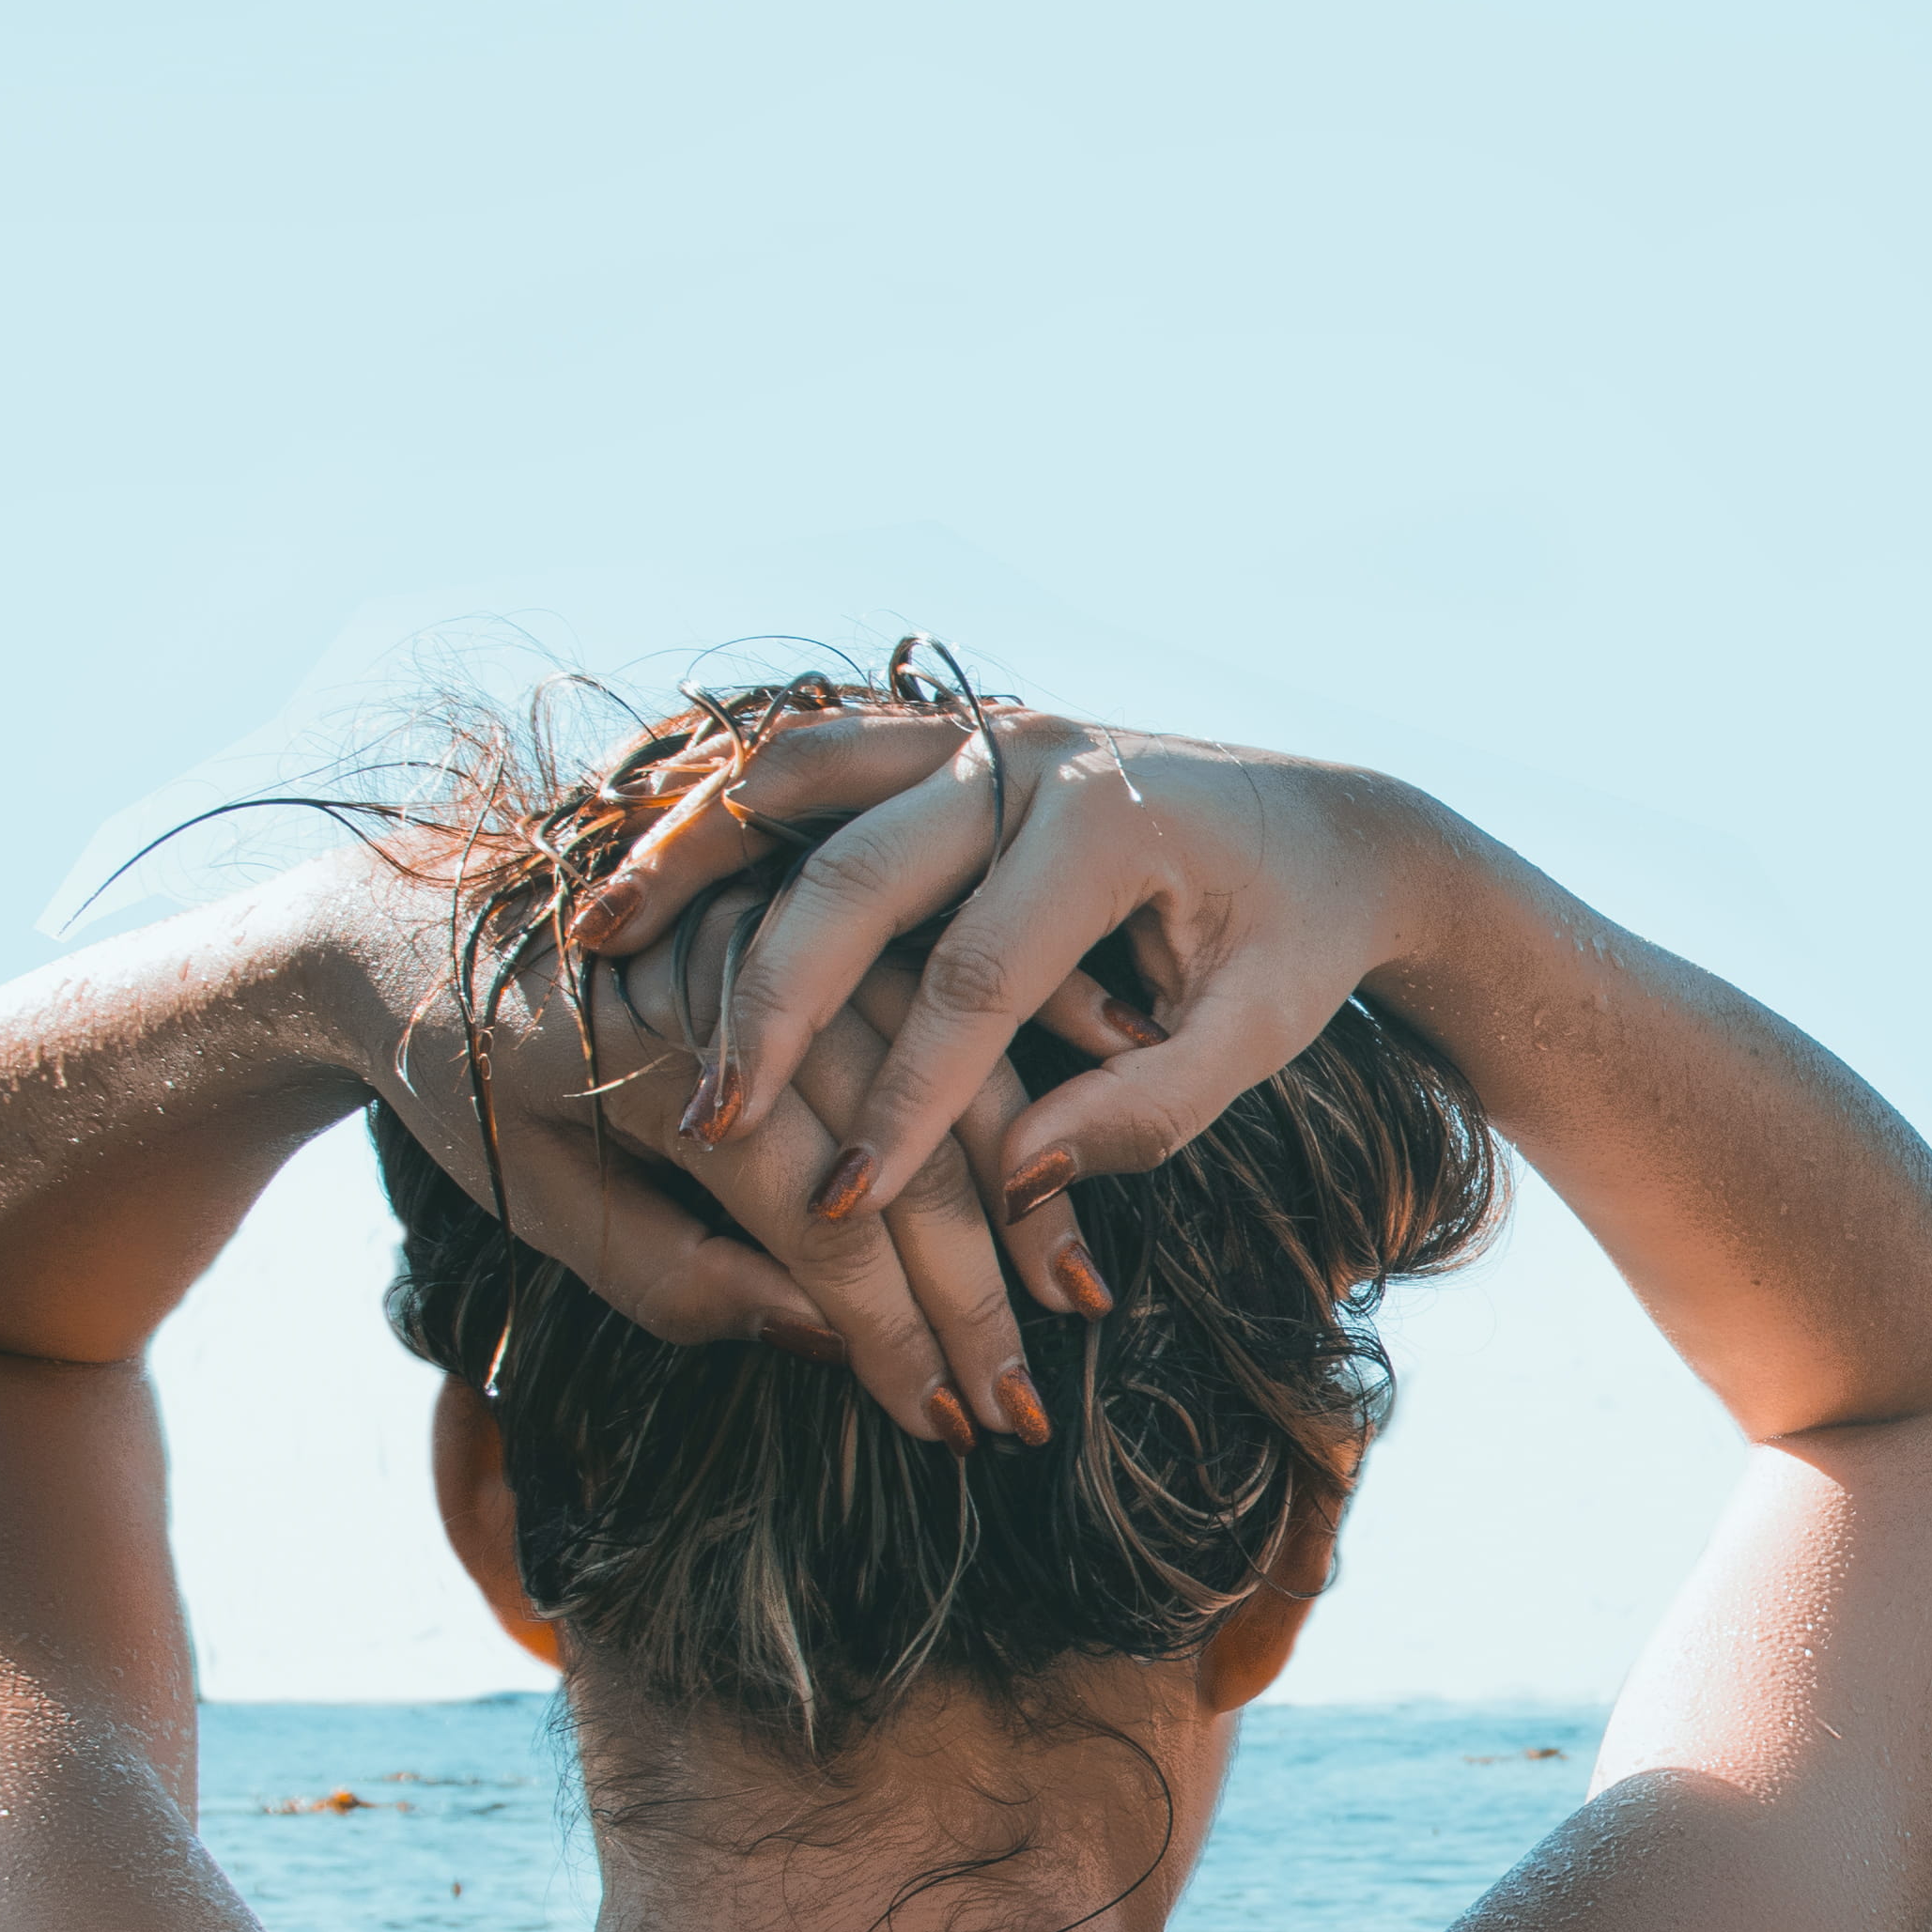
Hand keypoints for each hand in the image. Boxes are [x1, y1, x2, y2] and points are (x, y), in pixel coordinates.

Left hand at [327, 846, 1075, 1448]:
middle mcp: (738, 970)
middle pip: (900, 1150)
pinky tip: (1119, 1076)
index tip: (947, 1423)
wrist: (403, 919)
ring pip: (949, 1056)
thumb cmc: (459, 1087)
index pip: (819, 1222)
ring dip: (1024, 1185)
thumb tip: (826, 1333)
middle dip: (974, 1297)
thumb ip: (675, 1281)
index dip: (892, 1333)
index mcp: (659, 1057)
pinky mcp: (818, 886)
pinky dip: (1039, 1026)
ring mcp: (788, 914)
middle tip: (1023, 1409)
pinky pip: (953, 960)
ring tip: (1076, 1297)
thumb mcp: (537, 1205)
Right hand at [567, 703, 1439, 1258]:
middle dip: (773, 1004)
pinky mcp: (941, 736)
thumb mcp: (1258, 1036)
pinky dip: (720, 811)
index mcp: (1109, 823)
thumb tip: (1028, 1179)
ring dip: (696, 861)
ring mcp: (974, 728)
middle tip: (708, 1115)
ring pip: (799, 782)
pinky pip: (808, 759)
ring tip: (600, 947)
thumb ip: (1150, 1110)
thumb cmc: (1296, 944)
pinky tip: (645, 879)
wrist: (1331, 825)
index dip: (907, 1099)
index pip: (979, 978)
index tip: (843, 1203)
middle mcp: (1028, 753)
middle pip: (858, 874)